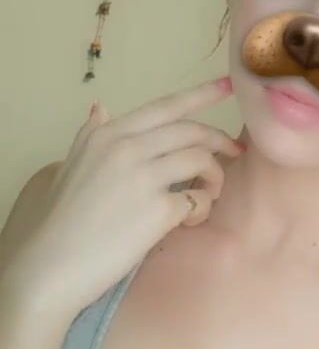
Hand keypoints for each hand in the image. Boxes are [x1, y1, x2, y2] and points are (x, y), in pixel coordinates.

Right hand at [4, 78, 239, 316]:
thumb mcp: (71, 164)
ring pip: (201, 160)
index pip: (165, 107)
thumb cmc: (63, 217)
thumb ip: (91, 134)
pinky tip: (187, 220)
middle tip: (233, 151)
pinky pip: (199, 200)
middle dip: (219, 140)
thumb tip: (101, 107)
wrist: (55, 262)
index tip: (226, 85)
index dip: (201, 94)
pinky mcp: (158, 209)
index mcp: (109, 135)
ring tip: (208, 193)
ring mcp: (144, 177)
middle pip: (191, 131)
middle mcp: (128, 148)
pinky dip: (201, 209)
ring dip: (214, 176)